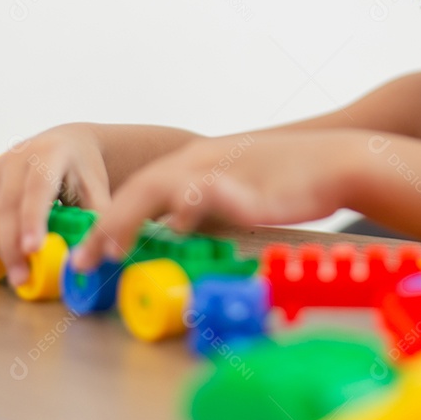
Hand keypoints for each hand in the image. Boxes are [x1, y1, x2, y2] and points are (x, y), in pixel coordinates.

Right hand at [0, 123, 111, 285]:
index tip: (33, 249)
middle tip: (25, 279)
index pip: (37, 188)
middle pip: (8, 208)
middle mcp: (15, 159)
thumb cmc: (83, 169)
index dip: (33, 219)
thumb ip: (99, 218)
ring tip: (17, 275)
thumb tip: (100, 254)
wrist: (65, 143)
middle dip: (14, 247)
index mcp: (50, 154)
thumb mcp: (97, 187)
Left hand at [69, 131, 360, 271]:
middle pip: (139, 189)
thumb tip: (173, 225)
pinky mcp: (248, 187)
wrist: (337, 159)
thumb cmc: (291, 176)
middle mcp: (201, 161)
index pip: (141, 187)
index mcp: (196, 161)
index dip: (110, 218)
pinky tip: (173, 227)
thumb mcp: (236, 186)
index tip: (89, 249)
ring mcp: (224, 170)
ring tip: (109, 249)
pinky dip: (187, 207)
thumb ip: (202, 204)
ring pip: (161, 188)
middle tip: (83, 260)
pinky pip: (210, 193)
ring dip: (129, 218)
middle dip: (106, 225)